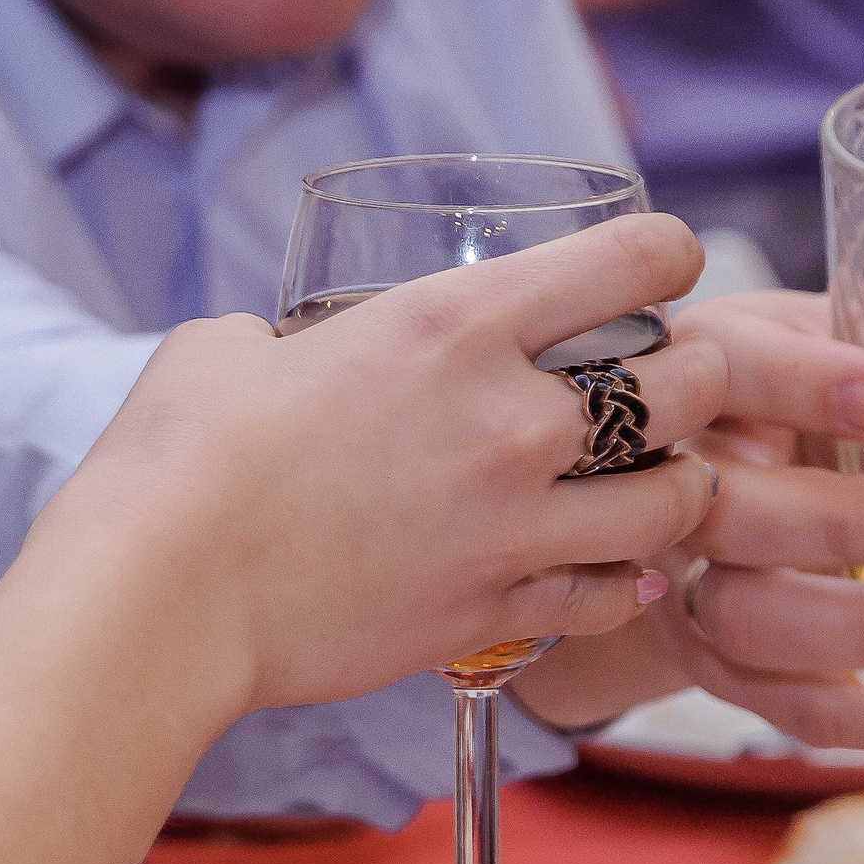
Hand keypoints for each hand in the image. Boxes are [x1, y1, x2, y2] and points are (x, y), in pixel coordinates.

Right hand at [17, 212, 725, 717]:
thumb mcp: (236, 350)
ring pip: (675, 504)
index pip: (626, 261)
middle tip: (686, 383)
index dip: (669, 252)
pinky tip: (622, 576)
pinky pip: (609, 596)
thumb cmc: (178, 462)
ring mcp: (514, 526)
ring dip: (686, 488)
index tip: (670, 262)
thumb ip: (301, 340)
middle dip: (703, 378)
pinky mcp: (496, 612)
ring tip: (671, 484)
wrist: (161, 596)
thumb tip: (294, 355)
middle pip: (684, 385)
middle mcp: (509, 421)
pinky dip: (627, 585)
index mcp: (453, 327)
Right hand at [518, 289, 863, 747]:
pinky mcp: (724, 672)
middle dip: (846, 522)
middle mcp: (676, 486)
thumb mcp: (848, 327)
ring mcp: (688, 589)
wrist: (695, 494)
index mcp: (705, 374)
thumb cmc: (794, 396)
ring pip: (758, 623)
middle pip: (734, 516)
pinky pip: (796, 711)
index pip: (731, 370)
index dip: (799, 383)